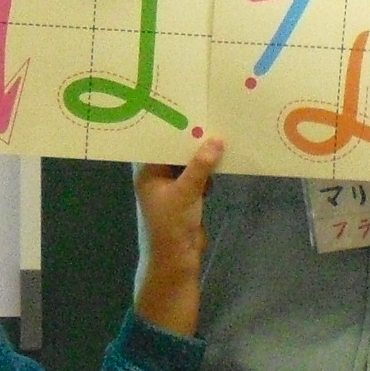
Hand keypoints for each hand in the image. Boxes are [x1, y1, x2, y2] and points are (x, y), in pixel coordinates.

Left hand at [132, 136, 225, 333]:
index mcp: (147, 173)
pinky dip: (208, 171)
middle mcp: (157, 176)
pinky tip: (222, 159)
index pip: (157, 143)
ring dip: (203, 155)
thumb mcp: (186, 192)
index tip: (187, 109)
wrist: (177, 261)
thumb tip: (217, 140)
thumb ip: (201, 166)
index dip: (171, 128)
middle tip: (209, 117)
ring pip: (188, 164)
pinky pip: (198, 176)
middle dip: (191, 140)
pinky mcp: (187, 197)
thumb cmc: (171, 225)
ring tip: (219, 133)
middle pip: (174, 152)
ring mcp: (173, 187)